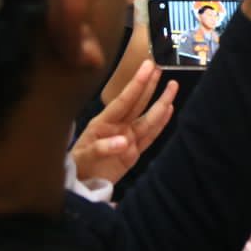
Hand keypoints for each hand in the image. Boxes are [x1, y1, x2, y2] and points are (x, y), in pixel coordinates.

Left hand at [70, 59, 177, 184]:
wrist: (78, 183)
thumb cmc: (78, 165)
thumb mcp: (84, 156)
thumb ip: (103, 148)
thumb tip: (125, 142)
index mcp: (104, 122)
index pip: (124, 100)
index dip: (137, 84)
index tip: (148, 67)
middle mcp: (118, 126)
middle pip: (138, 104)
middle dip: (149, 86)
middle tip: (160, 66)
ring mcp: (128, 138)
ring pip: (148, 118)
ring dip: (161, 102)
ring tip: (172, 86)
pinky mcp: (134, 152)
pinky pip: (150, 136)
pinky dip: (161, 123)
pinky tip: (170, 110)